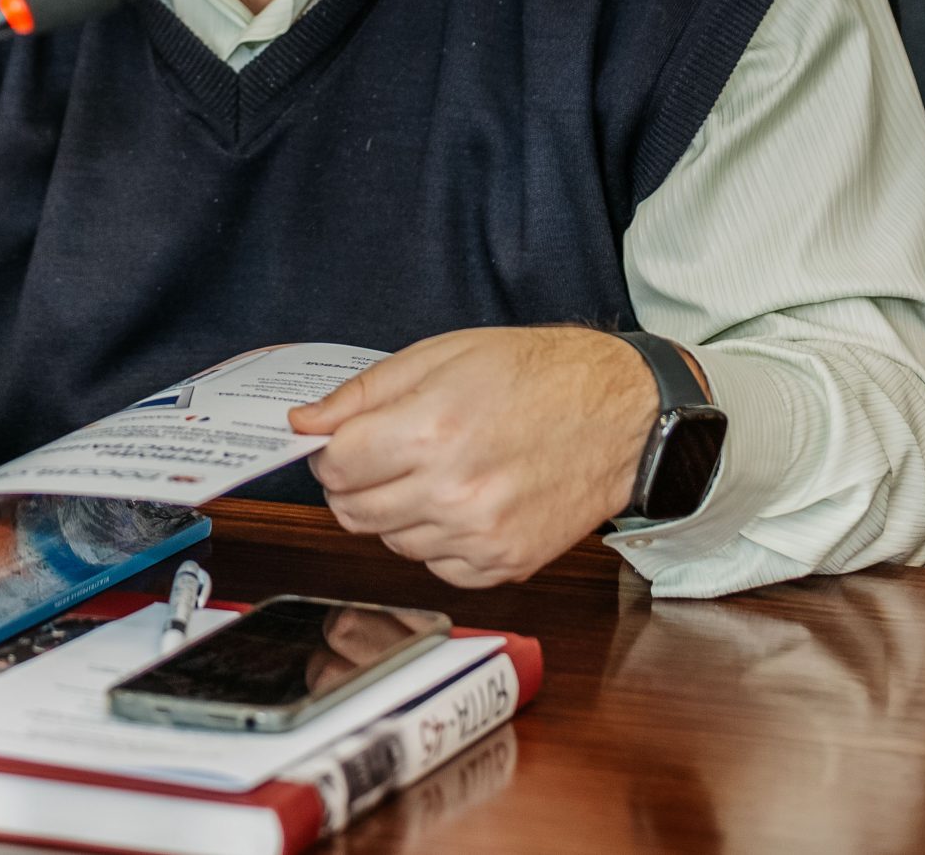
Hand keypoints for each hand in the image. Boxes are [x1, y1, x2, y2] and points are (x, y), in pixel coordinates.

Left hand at [288, 327, 666, 587]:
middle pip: (354, 512)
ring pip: (391, 543)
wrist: (620, 413)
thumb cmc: (535, 375)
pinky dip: (437, 540)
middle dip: (354, 484)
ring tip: (435, 472)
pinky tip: (463, 501)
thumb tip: (305, 423)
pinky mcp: (505, 563)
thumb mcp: (440, 356)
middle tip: (383, 456)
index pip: (334, 466)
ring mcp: (480, 535)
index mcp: (430, 431)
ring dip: (397, 512)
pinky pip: (437, 567)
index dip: (330, 451)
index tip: (346, 441)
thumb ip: (363, 394)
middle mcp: (452, 492)